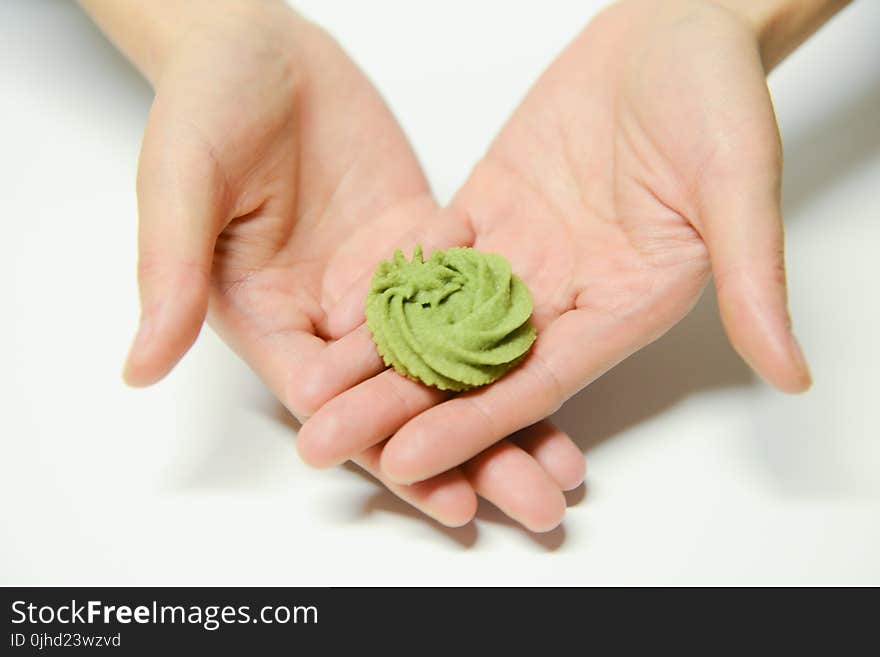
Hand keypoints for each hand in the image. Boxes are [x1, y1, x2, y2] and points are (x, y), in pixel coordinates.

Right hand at [110, 1, 583, 529]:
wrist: (259, 45)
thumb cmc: (204, 105)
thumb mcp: (180, 182)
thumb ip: (168, 271)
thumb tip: (137, 369)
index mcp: (269, 318)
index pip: (332, 405)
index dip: (388, 451)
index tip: (449, 498)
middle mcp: (329, 314)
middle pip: (403, 399)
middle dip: (468, 452)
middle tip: (533, 502)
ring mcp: (381, 280)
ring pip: (447, 358)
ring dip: (504, 406)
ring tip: (564, 463)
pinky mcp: (421, 241)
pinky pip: (470, 288)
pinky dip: (510, 326)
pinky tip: (565, 358)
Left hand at [295, 0, 815, 504]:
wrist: (674, 26)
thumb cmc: (716, 95)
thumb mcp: (737, 182)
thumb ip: (753, 276)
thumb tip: (793, 373)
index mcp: (623, 305)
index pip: (539, 382)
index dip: (473, 426)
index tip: (407, 461)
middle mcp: (566, 294)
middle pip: (473, 366)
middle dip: (399, 408)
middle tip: (324, 442)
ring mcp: (522, 255)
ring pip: (439, 319)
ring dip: (376, 356)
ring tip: (309, 388)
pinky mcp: (490, 211)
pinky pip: (430, 257)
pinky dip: (385, 284)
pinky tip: (331, 308)